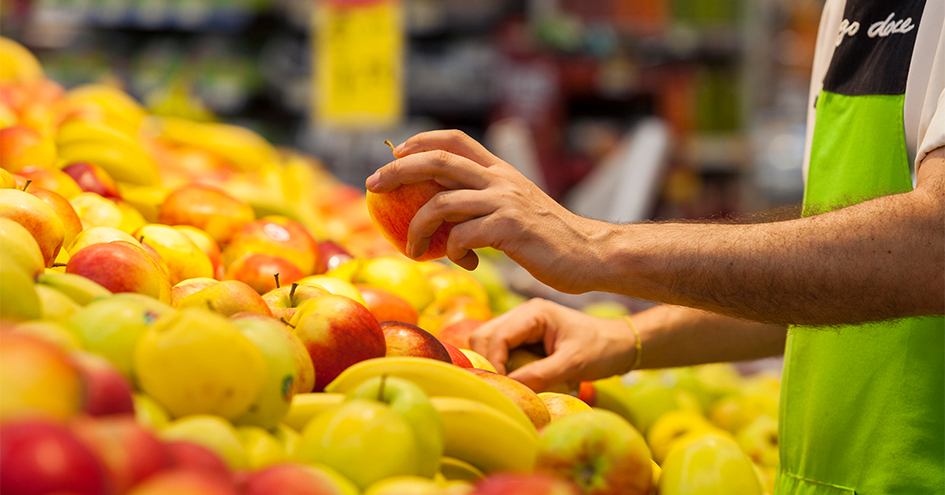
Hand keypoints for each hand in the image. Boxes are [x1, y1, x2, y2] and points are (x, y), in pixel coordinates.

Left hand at [366, 130, 606, 293]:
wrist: (590, 254)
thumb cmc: (548, 239)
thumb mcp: (514, 208)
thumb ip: (482, 204)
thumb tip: (441, 215)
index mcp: (500, 171)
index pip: (453, 139)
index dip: (418, 141)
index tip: (394, 153)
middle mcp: (500, 179)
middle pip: (437, 160)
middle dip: (398, 170)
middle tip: (372, 186)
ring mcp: (505, 201)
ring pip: (443, 201)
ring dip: (417, 227)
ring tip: (412, 249)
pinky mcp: (510, 229)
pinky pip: (462, 235)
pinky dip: (452, 250)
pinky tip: (464, 262)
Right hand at [468, 298, 638, 391]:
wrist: (620, 345)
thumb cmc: (601, 350)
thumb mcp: (573, 364)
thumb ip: (540, 375)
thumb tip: (509, 388)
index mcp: (533, 313)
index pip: (495, 336)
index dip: (492, 363)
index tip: (501, 388)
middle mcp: (522, 314)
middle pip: (483, 336)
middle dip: (486, 363)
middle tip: (500, 387)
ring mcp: (522, 326)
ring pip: (488, 343)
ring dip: (492, 365)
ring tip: (508, 385)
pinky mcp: (524, 339)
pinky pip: (501, 352)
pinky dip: (502, 366)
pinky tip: (514, 380)